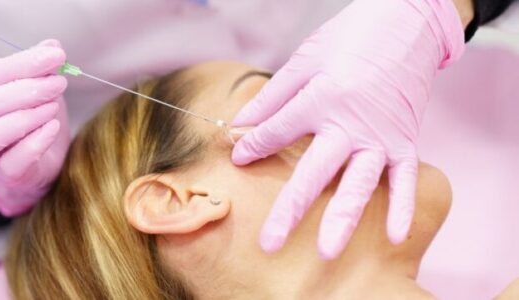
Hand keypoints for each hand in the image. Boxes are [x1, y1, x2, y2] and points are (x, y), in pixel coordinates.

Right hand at [0, 39, 70, 215]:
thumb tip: (52, 46)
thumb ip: (39, 67)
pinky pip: (12, 161)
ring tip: (54, 106)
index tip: (56, 56)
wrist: (35, 165)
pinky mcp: (1, 175)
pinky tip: (53, 128)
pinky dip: (35, 142)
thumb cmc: (30, 120)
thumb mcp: (35, 88)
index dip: (22, 63)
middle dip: (25, 91)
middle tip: (59, 83)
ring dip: (26, 117)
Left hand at [230, 0, 464, 258]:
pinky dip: (403, 207)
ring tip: (327, 251)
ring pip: (358, 185)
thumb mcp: (305, 59)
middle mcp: (350, 124)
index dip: (255, 146)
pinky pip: (405, 179)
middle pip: (314, 173)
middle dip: (290, 210)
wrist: (406, 26)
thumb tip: (238, 124)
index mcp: (321, 99)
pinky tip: (396, 237)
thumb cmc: (351, 39)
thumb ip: (272, 97)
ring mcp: (380, 137)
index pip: (279, 131)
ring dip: (343, 219)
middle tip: (270, 243)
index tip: (239, 159)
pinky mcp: (405, 141)